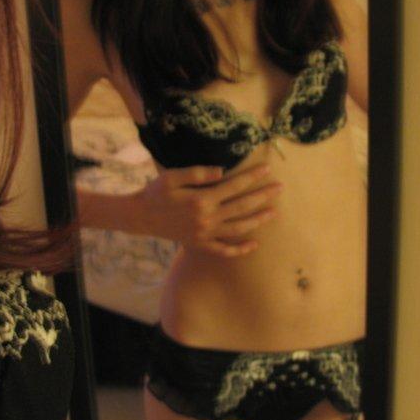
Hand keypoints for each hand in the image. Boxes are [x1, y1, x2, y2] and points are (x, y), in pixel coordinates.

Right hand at [135, 162, 282, 256]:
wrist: (140, 217)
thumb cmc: (156, 192)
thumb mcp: (172, 177)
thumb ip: (198, 173)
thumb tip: (223, 172)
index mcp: (201, 200)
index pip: (234, 186)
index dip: (252, 177)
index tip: (267, 169)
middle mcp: (207, 219)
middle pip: (242, 207)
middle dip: (263, 197)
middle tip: (279, 188)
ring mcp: (205, 234)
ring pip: (238, 229)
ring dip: (258, 220)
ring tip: (274, 212)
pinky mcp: (201, 244)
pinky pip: (224, 250)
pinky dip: (240, 250)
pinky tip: (254, 245)